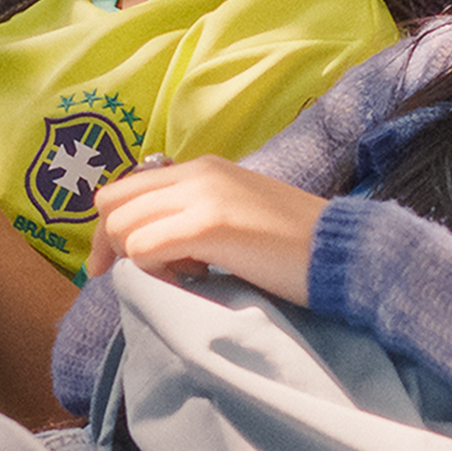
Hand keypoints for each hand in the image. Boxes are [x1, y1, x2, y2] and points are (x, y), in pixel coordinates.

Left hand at [89, 156, 324, 305]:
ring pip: (123, 225)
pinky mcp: (209, 225)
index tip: (115, 263)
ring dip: (137, 258)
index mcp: (202, 168)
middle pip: (112, 202)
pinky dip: (152, 272)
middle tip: (128, 275)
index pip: (126, 187)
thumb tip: (155, 241)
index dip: (112, 228)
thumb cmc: (294, 244)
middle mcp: (196, 173)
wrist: (341, 250)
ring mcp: (202, 196)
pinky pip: (144, 249)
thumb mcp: (236, 213)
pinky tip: (186, 282)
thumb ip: (196, 214)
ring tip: (178, 276)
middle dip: (110, 244)